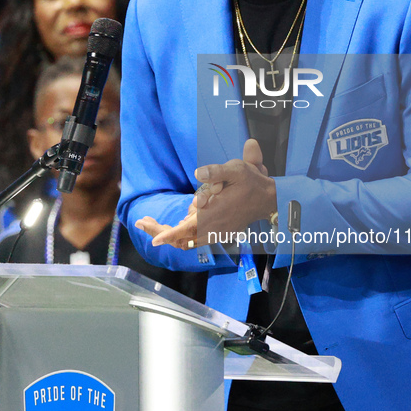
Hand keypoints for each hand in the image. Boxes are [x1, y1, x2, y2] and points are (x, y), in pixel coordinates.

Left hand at [136, 139, 274, 248]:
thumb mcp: (236, 169)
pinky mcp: (219, 234)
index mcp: (214, 213)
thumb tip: (197, 172)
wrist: (268, 199)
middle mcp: (213, 228)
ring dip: (170, 234)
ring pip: (187, 241)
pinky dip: (183, 236)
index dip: (169, 235)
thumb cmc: (251, 182)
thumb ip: (215, 171)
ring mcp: (217, 233)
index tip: (154, 241)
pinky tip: (176, 225)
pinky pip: (196, 240)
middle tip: (142, 222)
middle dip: (160, 232)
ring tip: (153, 223)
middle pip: (181, 237)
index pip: (187, 228)